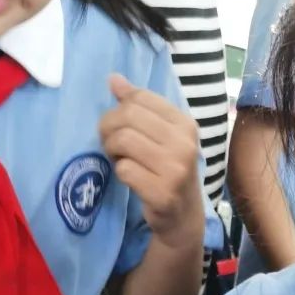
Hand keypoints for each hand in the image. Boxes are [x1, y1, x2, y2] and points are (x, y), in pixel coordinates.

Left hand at [100, 74, 203, 239]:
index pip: (141, 98)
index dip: (120, 108)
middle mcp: (184, 144)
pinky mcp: (162, 193)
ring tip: (118, 157)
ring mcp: (175, 170)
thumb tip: (114, 79)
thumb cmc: (168, 170)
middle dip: (109, 127)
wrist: (183, 215)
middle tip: (110, 142)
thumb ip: (139, 107)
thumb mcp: (162, 136)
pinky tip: (128, 176)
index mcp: (186, 124)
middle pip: (128, 116)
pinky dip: (120, 171)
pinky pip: (125, 169)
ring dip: (112, 149)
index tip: (119, 125)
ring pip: (124, 140)